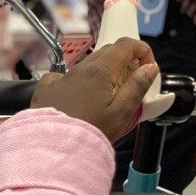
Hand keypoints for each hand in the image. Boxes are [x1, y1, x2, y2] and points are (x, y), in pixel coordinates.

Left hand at [30, 37, 158, 141]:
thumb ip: (137, 87)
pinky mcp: (45, 89)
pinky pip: (64, 77)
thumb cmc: (90, 132)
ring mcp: (59, 78)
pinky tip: (77, 99)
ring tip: (106, 98)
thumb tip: (150, 67)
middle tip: (130, 85)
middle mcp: (78, 69)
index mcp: (99, 71)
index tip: (147, 70)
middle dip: (124, 62)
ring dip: (102, 73)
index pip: (125, 45)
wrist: (51, 149)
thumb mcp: (121, 113)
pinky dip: (76, 82)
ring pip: (86, 65)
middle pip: (106, 53)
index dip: (142, 51)